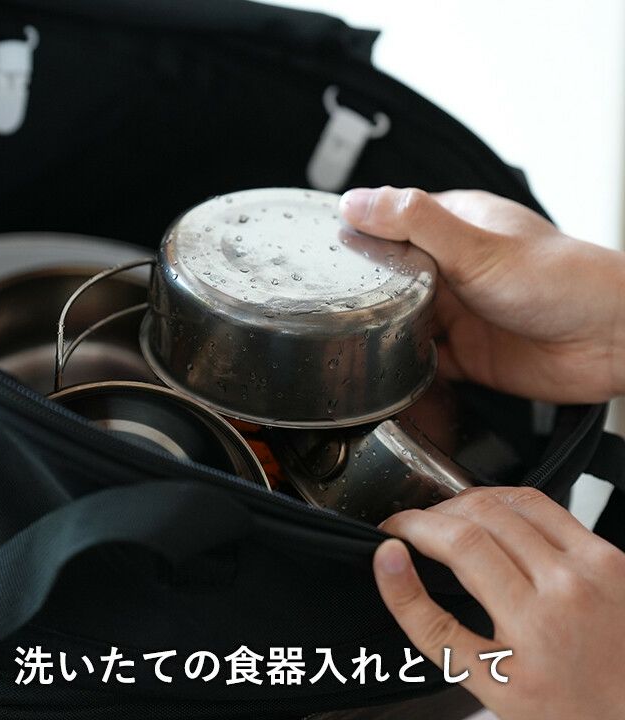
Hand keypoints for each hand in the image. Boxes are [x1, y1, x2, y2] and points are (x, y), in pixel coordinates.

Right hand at [339, 186, 624, 402]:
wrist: (612, 341)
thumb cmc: (562, 282)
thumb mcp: (477, 246)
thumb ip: (414, 222)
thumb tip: (356, 201)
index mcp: (456, 228)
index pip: (392, 225)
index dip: (359, 238)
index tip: (323, 253)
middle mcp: (455, 270)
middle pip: (391, 279)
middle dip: (365, 291)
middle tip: (330, 305)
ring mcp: (460, 313)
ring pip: (402, 321)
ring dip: (383, 331)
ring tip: (348, 339)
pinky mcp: (467, 355)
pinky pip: (423, 362)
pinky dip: (405, 367)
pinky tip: (387, 369)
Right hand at [373, 487, 624, 719]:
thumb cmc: (561, 706)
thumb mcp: (479, 677)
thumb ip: (422, 617)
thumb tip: (388, 559)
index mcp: (533, 621)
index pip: (458, 541)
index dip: (412, 524)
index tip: (393, 528)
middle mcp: (568, 584)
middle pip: (480, 512)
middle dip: (434, 513)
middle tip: (416, 530)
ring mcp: (594, 564)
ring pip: (510, 498)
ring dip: (466, 503)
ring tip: (449, 524)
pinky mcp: (608, 553)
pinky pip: (544, 506)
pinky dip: (506, 504)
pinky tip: (492, 521)